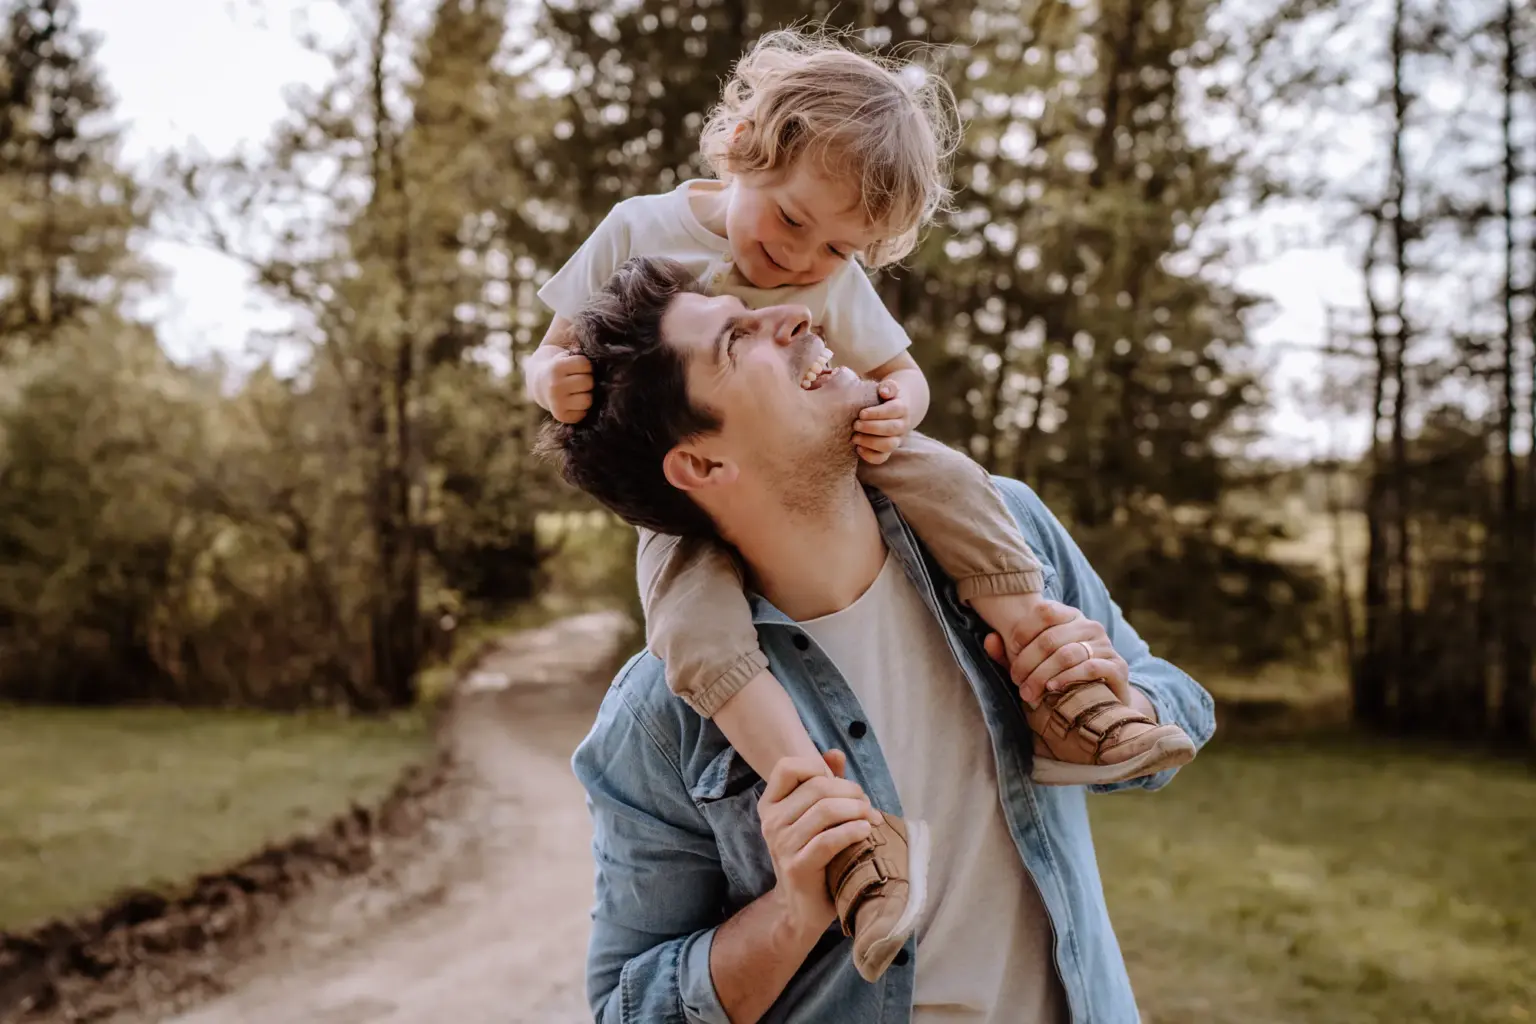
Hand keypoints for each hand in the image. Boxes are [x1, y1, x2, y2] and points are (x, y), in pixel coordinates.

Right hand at [540, 350, 593, 423]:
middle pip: (588, 383)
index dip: (586, 366)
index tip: (580, 368)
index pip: (585, 365)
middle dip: (587, 381)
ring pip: (587, 400)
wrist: (539, 385)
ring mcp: (557, 403)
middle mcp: (555, 386)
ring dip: (586, 395)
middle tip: (580, 380)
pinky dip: (582, 409)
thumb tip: (611, 366)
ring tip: (578, 392)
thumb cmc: (561, 369)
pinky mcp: (561, 416)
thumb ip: (583, 356)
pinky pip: (583, 414)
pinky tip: (574, 402)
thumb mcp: (566, 357)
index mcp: (556, 368)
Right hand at [758, 751, 879, 935]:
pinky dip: (853, 831)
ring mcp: (781, 845)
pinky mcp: (797, 866)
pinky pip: (829, 840)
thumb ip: (824, 783)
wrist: (802, 907)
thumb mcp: (816, 817)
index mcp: (771, 804)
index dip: (818, 767)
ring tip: (872, 818)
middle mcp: (771, 821)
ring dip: (857, 810)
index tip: (839, 784)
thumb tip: (835, 753)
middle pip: (817, 787)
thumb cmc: (814, 855)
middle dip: (851, 791)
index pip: (788, 767)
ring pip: (826, 811)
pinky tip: (866, 831)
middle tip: (868, 804)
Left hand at [854, 380, 909, 464]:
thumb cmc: (885, 396)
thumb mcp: (889, 388)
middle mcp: (902, 425)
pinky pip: (881, 458)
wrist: (897, 407)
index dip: (877, 413)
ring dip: (870, 442)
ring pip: (888, 445)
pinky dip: (869, 456)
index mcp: (902, 408)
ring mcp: (896, 439)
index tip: (861, 413)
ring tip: (854, 437)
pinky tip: (858, 448)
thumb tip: (884, 391)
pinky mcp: (888, 450)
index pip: (894, 410)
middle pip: (891, 429)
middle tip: (855, 425)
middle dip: (871, 428)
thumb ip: (888, 387)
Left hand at [982, 600, 1129, 706]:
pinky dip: (1068, 678)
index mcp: (1069, 617)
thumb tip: (989, 639)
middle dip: (1027, 663)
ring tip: (1029, 692)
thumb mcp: (1030, 665)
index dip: (1022, 632)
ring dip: (1042, 675)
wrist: (1099, 703)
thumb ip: (1007, 654)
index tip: (1011, 654)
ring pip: (1067, 654)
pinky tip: (1053, 689)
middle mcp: (1090, 626)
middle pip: (1050, 638)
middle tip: (1017, 683)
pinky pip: (1091, 668)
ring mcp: (1106, 645)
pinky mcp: (1117, 667)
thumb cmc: (1058, 679)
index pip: (1044, 611)